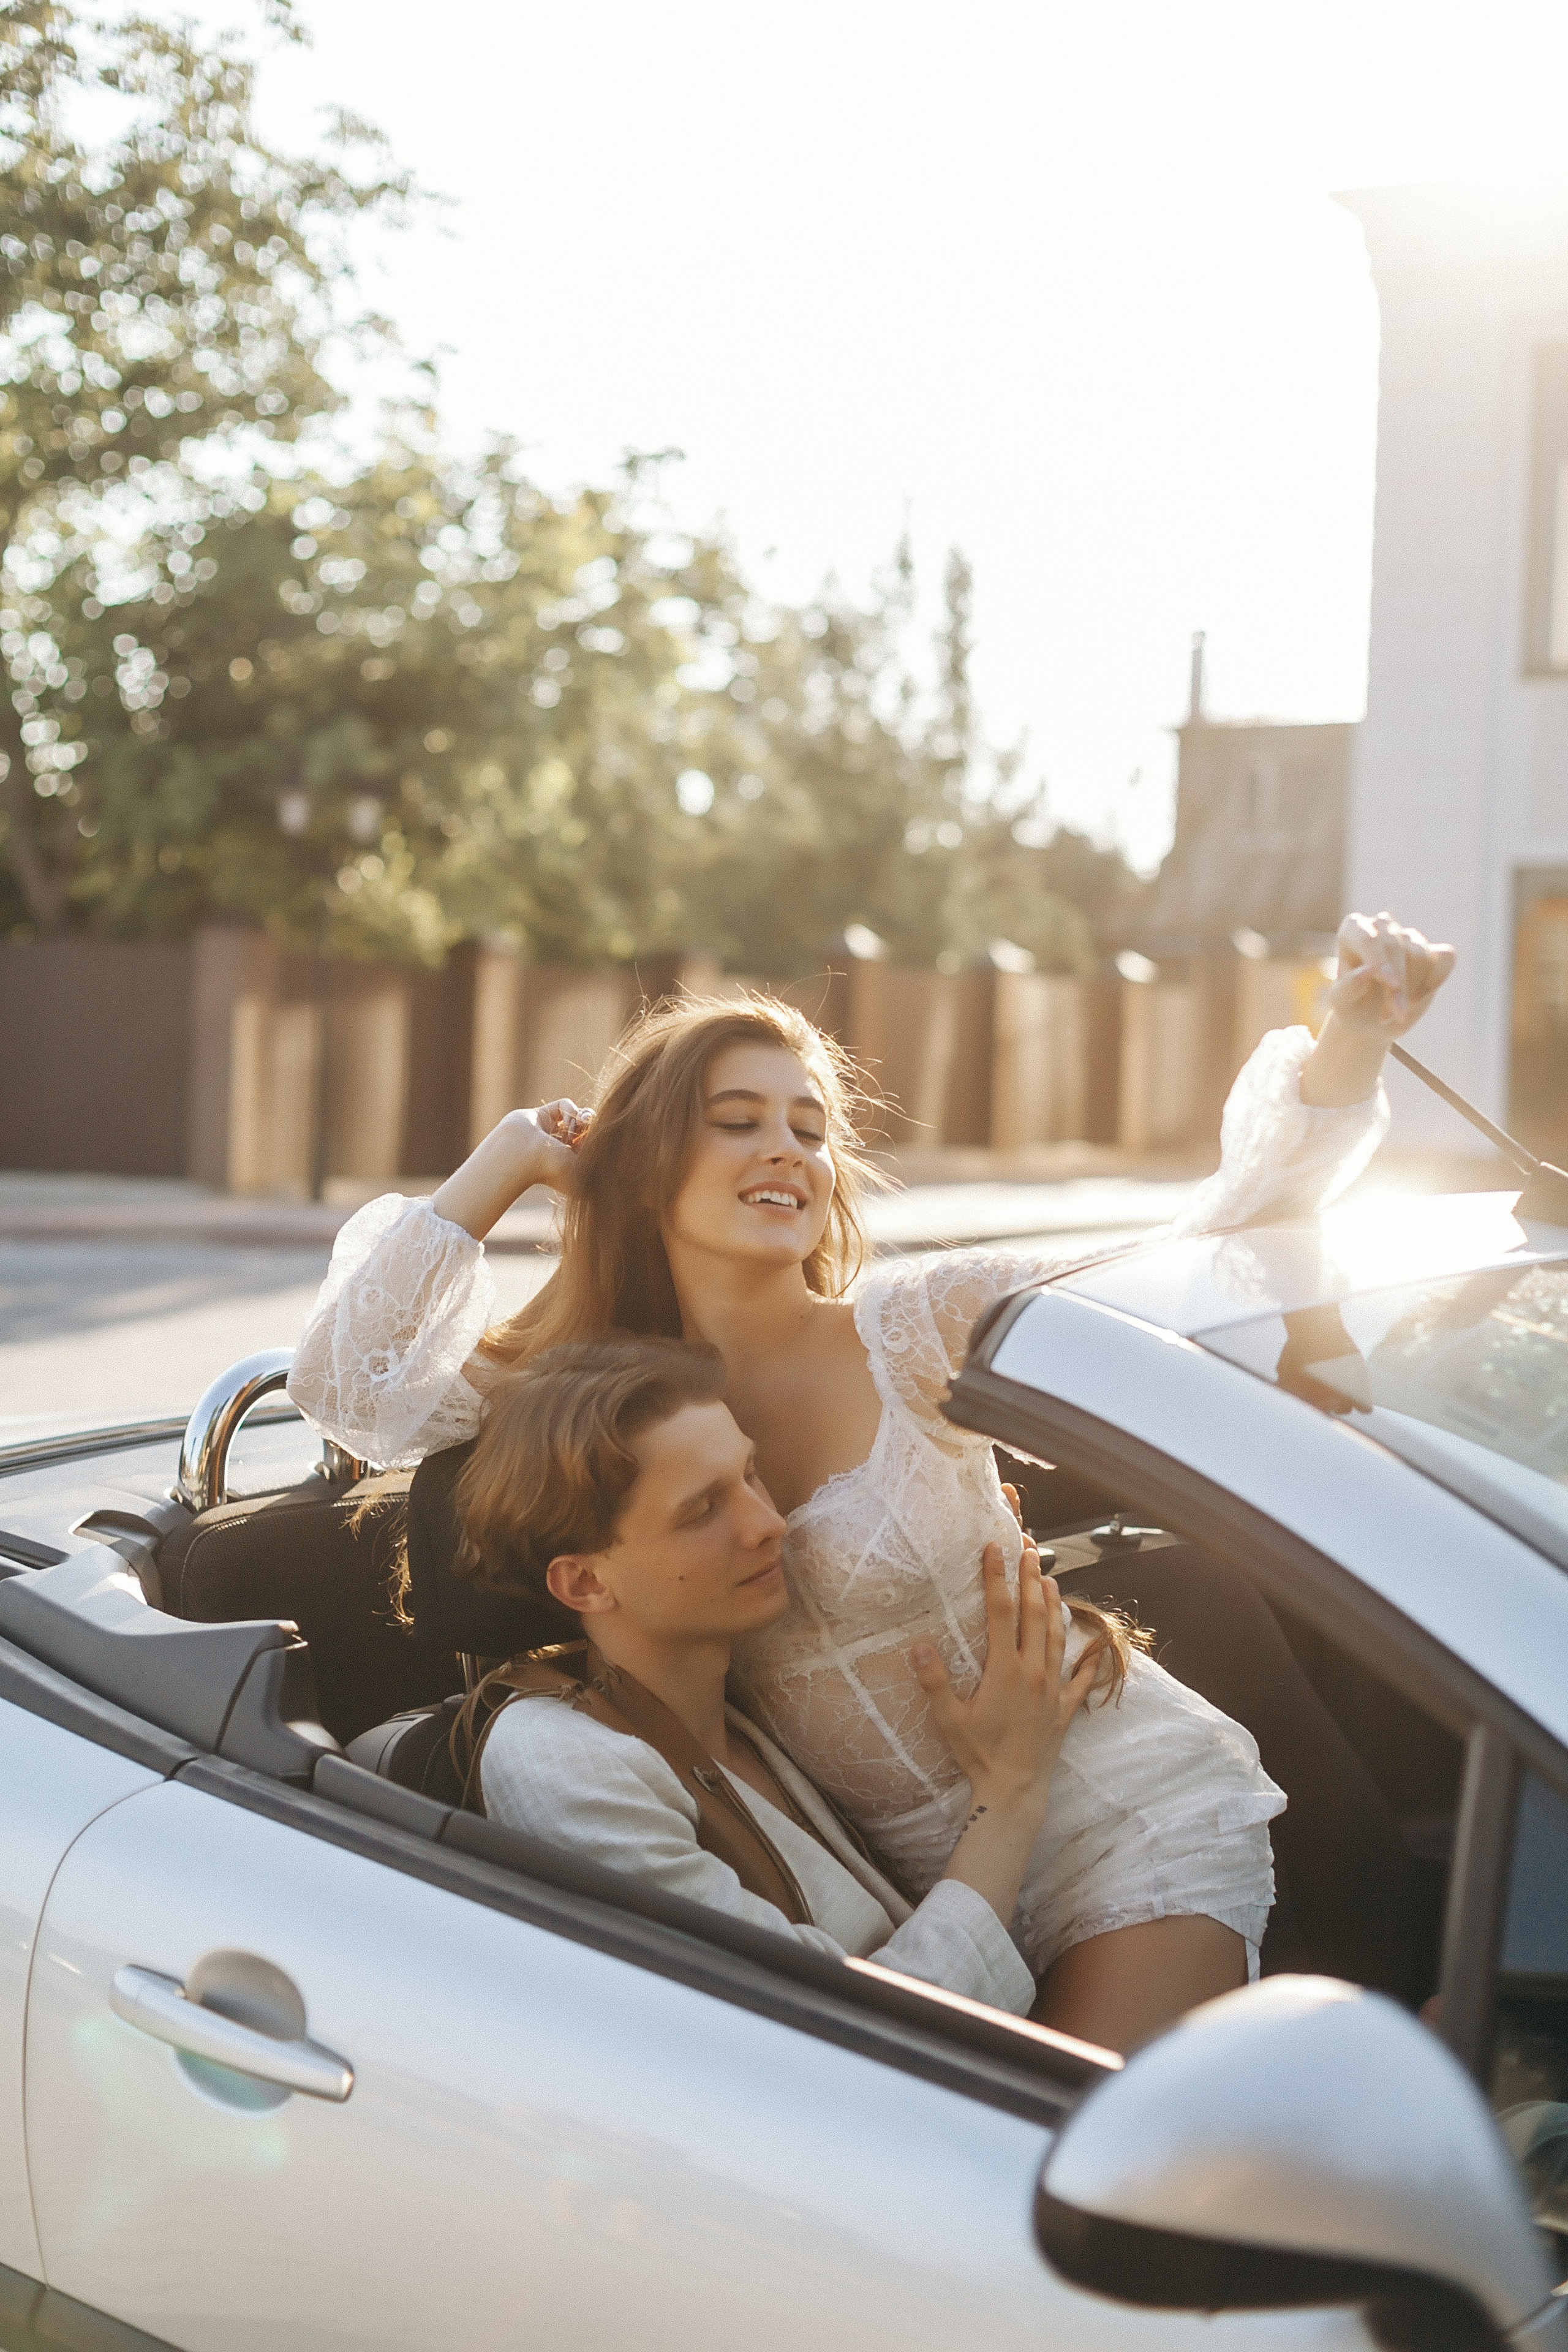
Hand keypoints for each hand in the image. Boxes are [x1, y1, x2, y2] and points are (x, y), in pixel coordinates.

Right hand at [432, 1098, 591, 1240]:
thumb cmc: (552, 1171)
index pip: (594, 1148)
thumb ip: (602, 1166)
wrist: (522, 1157)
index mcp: (570, 1166)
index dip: (601, 1143)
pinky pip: (566, 1105)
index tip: (600, 1145)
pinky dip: (571, 1110)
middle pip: (588, 1131)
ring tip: (579, 1127)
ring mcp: (551, 1132)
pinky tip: (569, 1122)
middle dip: (593, 1129)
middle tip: (590, 1132)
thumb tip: (616, 1155)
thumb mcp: (585, 1176)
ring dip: (583, 1120)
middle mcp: (561, 1149)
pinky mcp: (543, 1115)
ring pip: (579, 1117)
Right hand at [911, 1539, 1098, 1814]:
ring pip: (1057, 1636)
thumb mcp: (949, 1719)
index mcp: (1005, 1669)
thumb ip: (934, 1682)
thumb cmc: (978, 1755)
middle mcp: (1033, 1671)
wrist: (1014, 1790)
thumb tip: (919, 1645)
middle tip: (1030, 1549)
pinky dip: (1088, 1659)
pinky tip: (1094, 1645)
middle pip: (1034, 1614)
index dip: (997, 1577)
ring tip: (1051, 1579)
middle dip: (1031, 1578)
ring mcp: (1052, 1689)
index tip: (995, 1548)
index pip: (1001, 1611)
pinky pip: (1081, 1679)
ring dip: (1054, 1605)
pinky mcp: (1064, 1709)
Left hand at [1300, 912, 1456, 1107]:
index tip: (1387, 984)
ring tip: (1397, 1012)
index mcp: (1353, 932)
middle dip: (1399, 982)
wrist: (1368, 1026)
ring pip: (1422, 951)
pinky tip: (1419, 996)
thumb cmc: (1349, 1011)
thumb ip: (1350, 985)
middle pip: (1399, 942)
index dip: (1380, 956)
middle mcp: (1381, 929)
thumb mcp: (1341, 1004)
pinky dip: (1435, 979)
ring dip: (1414, 987)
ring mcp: (1409, 939)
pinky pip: (1443, 958)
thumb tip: (1369, 970)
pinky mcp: (1432, 953)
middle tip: (1395, 1016)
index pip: (1368, 932)